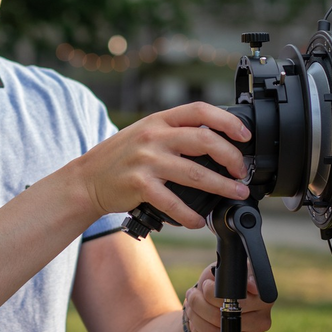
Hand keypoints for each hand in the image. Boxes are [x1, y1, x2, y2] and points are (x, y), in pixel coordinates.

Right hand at [75, 102, 251, 227]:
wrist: (86, 179)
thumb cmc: (119, 158)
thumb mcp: (145, 133)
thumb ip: (173, 132)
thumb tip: (214, 141)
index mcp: (158, 120)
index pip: (199, 111)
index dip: (227, 121)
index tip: (244, 135)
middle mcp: (153, 136)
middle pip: (204, 140)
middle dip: (231, 157)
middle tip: (242, 171)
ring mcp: (146, 161)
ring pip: (195, 173)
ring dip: (222, 186)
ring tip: (236, 193)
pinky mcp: (139, 185)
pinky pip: (173, 202)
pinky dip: (190, 214)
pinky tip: (198, 220)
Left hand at [183, 263, 273, 331]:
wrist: (216, 307)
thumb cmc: (222, 286)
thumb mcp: (228, 272)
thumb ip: (238, 273)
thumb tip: (252, 286)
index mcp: (263, 299)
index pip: (236, 299)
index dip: (213, 293)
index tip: (205, 285)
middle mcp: (262, 321)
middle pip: (221, 317)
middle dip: (198, 304)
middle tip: (192, 295)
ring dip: (195, 318)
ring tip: (191, 308)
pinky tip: (196, 325)